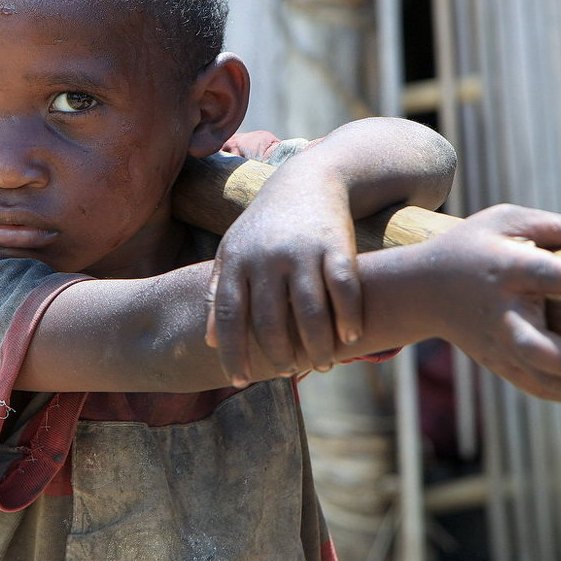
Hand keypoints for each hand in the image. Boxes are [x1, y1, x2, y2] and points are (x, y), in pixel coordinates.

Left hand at [205, 161, 361, 387]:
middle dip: (280, 354)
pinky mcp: (336, 244)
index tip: (239, 380)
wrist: (307, 180)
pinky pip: (344, 289)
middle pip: (271, 321)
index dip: (233, 352)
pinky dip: (349, 318)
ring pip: (310, 312)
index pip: (230, 316)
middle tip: (288, 371)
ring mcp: (302, 251)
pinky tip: (351, 338)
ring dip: (318, 346)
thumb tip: (209, 341)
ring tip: (323, 364)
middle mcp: (267, 257)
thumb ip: (219, 293)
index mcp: (237, 260)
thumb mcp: (234, 251)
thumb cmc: (264, 227)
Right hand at [414, 204, 560, 401]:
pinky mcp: (499, 363)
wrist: (422, 290)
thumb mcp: (503, 220)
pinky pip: (537, 387)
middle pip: (535, 347)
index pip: (541, 276)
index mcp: (503, 269)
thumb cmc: (472, 247)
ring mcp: (498, 344)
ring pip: (542, 378)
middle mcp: (501, 313)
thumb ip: (552, 225)